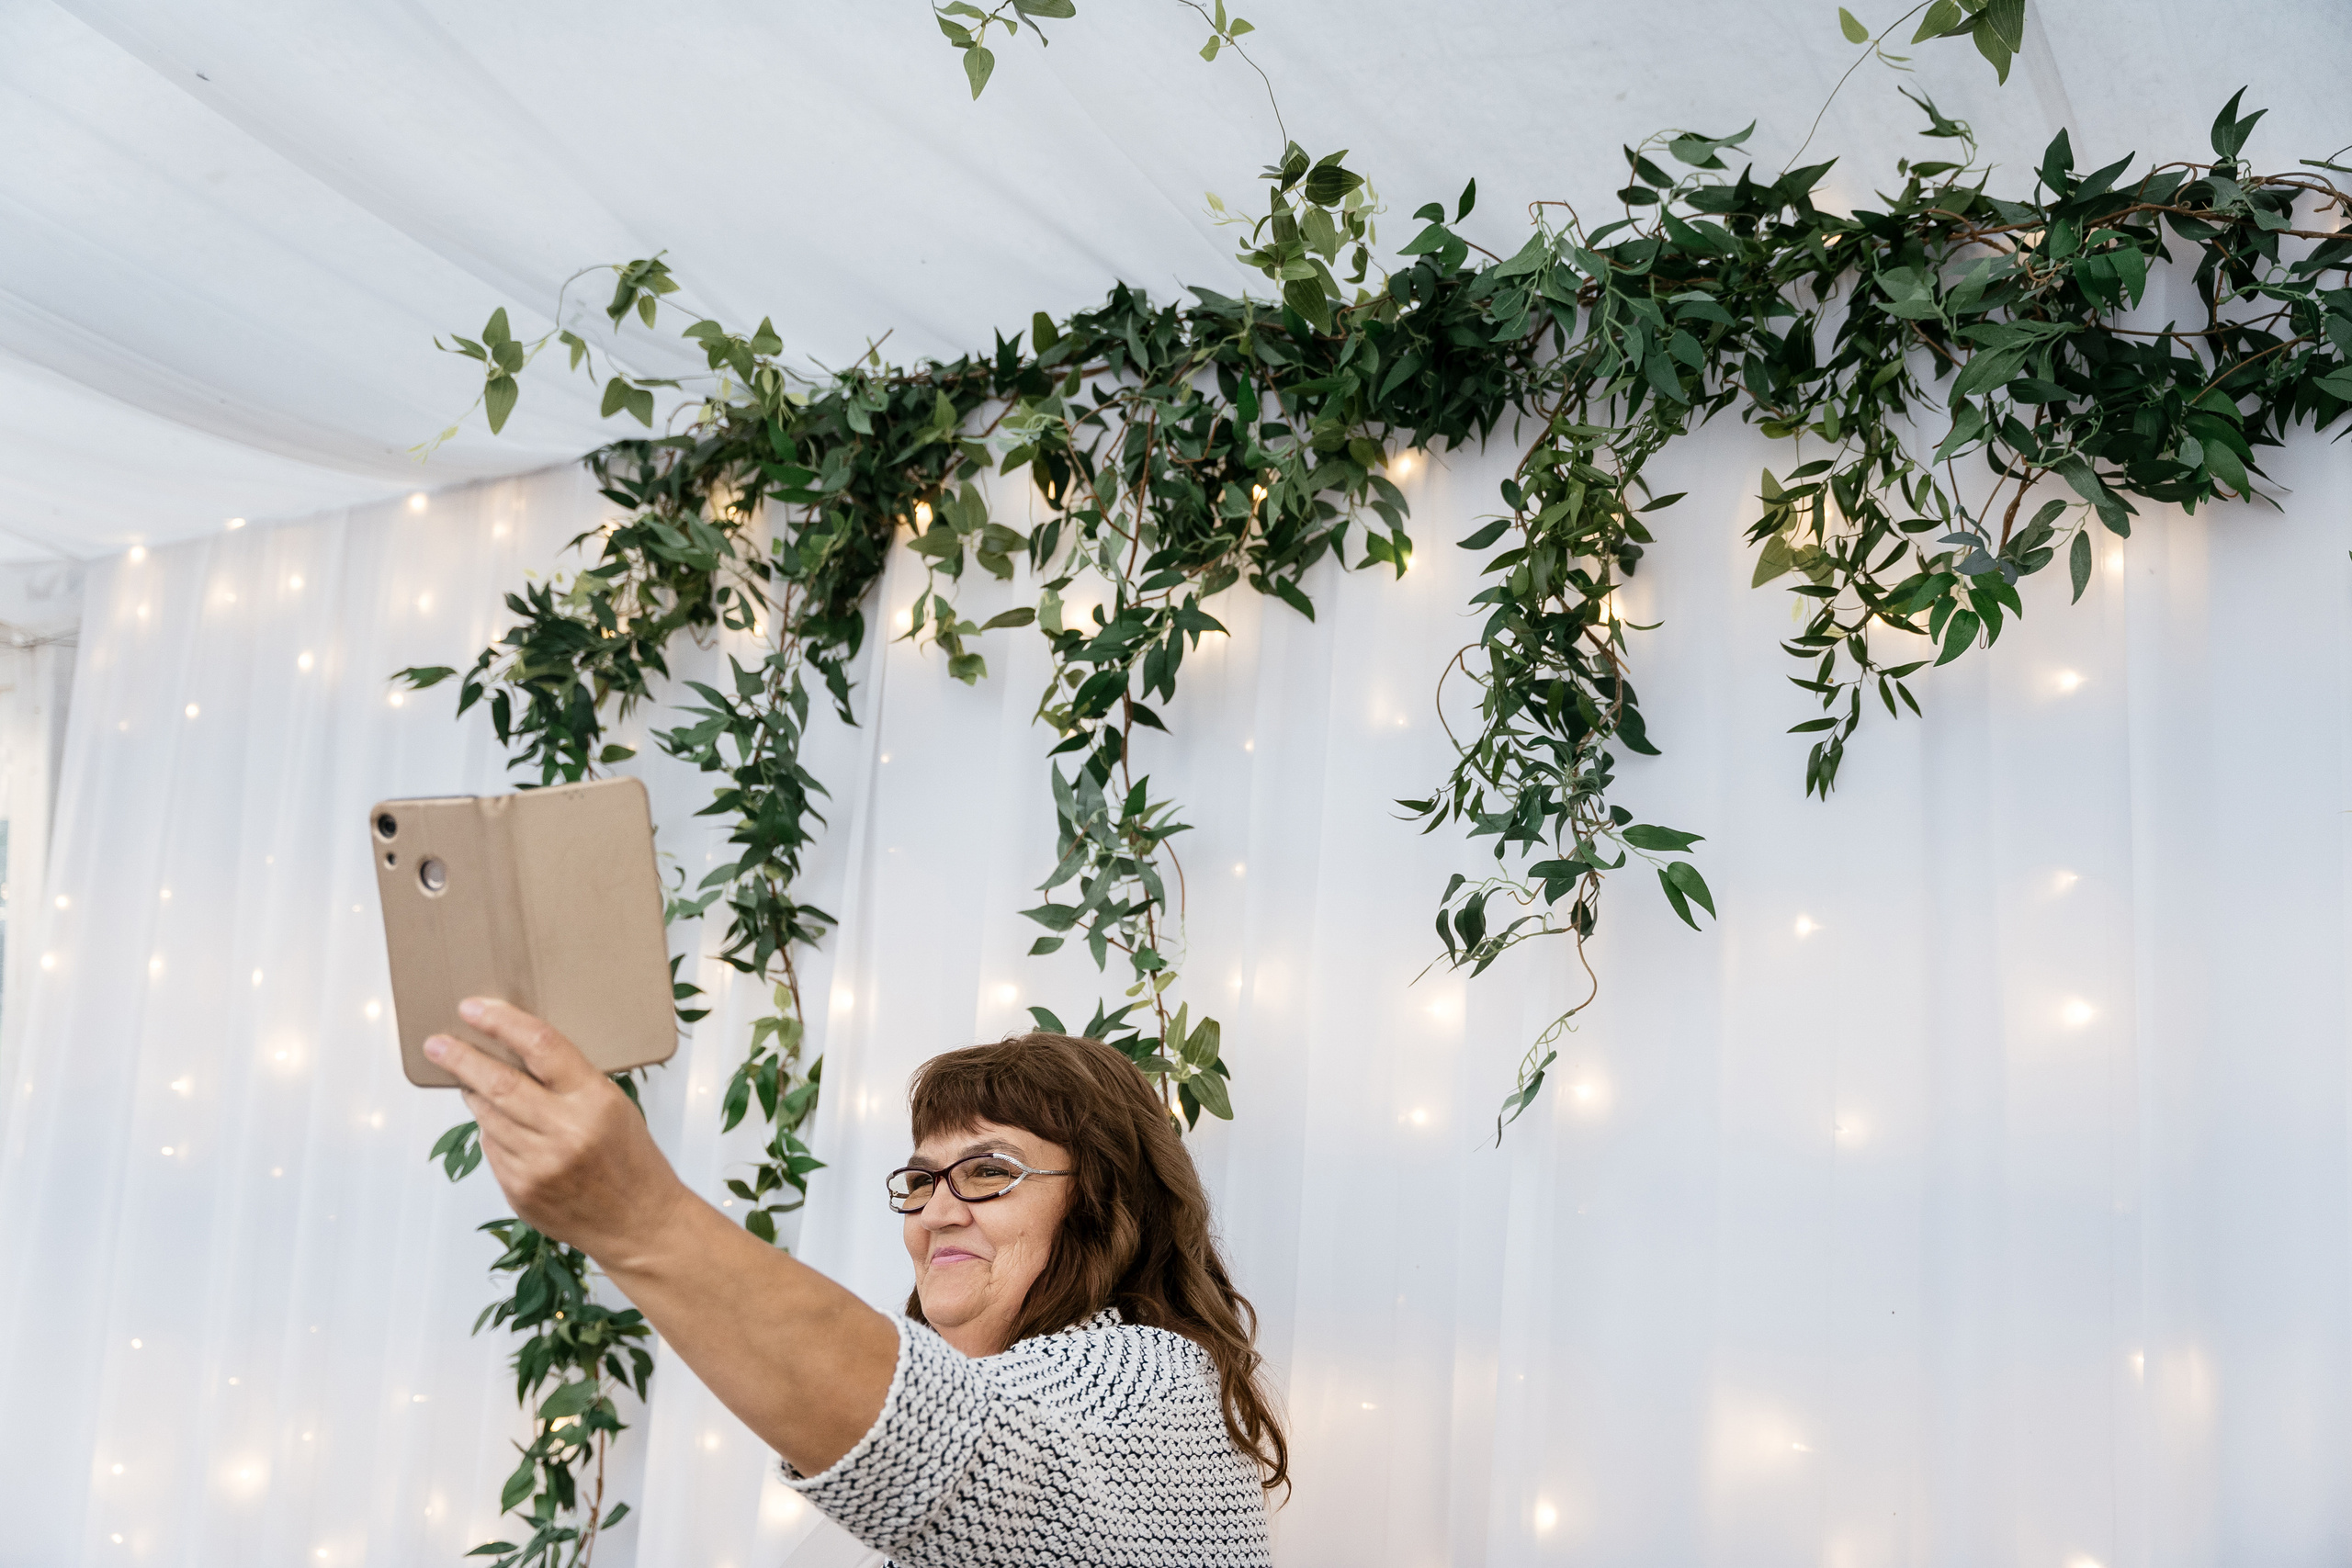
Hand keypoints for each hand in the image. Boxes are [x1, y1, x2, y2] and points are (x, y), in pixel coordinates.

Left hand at [425, 998, 684, 1261]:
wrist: (638, 1223)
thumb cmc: (631, 1159)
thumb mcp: (614, 1105)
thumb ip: (568, 1082)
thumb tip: (511, 1054)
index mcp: (595, 1100)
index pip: (541, 1046)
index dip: (501, 1022)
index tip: (474, 1009)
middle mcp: (564, 1132)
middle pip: (498, 1082)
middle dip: (460, 1059)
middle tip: (436, 1044)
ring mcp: (538, 1165)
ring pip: (487, 1116)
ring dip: (474, 1094)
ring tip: (469, 1081)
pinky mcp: (520, 1190)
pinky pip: (492, 1148)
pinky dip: (492, 1131)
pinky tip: (505, 1127)